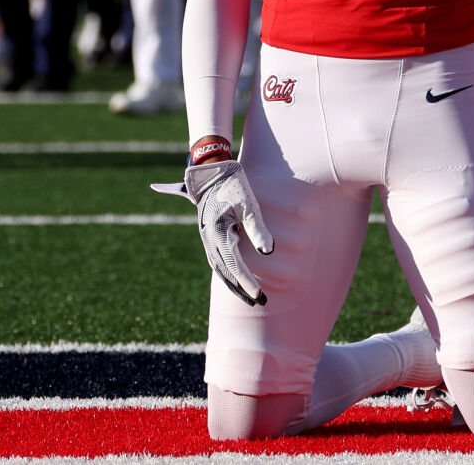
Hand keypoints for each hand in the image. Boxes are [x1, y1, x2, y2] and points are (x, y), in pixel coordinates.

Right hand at [154, 156, 273, 304]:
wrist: (211, 170)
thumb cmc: (233, 184)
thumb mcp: (248, 204)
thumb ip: (257, 229)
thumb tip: (267, 252)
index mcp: (217, 232)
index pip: (234, 265)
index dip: (248, 282)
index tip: (260, 296)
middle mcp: (208, 238)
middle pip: (225, 272)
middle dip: (242, 289)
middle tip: (260, 303)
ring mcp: (206, 237)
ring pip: (220, 268)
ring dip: (234, 284)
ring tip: (250, 298)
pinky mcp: (208, 234)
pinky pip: (217, 260)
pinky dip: (227, 273)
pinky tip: (236, 281)